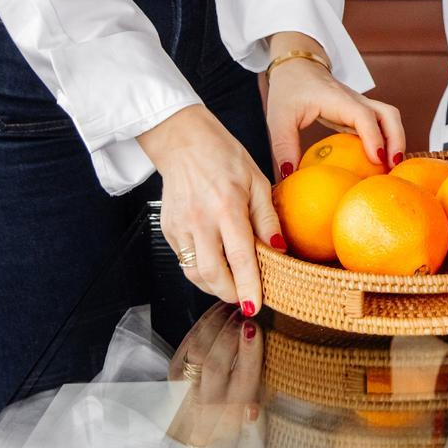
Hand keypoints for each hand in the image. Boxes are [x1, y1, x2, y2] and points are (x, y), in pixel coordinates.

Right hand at [138, 105, 281, 313]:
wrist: (184, 143)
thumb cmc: (224, 157)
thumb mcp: (257, 181)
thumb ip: (267, 217)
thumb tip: (279, 249)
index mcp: (227, 207)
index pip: (239, 257)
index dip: (248, 285)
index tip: (255, 304)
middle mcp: (200, 220)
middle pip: (212, 274)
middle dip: (230, 294)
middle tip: (245, 298)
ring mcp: (180, 226)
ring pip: (194, 273)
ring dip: (214, 287)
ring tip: (231, 285)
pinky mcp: (168, 230)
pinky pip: (183, 261)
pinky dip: (200, 270)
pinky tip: (214, 264)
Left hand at [167, 305, 263, 447]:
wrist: (190, 433)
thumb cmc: (230, 419)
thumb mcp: (251, 412)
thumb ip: (263, 388)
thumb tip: (274, 354)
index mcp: (231, 414)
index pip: (242, 380)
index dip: (248, 351)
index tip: (255, 328)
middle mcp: (206, 403)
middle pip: (216, 364)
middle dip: (231, 333)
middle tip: (245, 312)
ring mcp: (185, 388)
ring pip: (199, 350)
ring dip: (217, 324)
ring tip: (233, 308)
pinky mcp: (173, 373)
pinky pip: (188, 342)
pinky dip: (204, 323)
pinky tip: (219, 312)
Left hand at [264, 39, 407, 175]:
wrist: (297, 66)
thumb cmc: (289, 88)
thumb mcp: (279, 119)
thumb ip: (283, 146)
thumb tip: (288, 174)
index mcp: (337, 99)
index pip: (364, 115)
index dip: (373, 137)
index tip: (376, 159)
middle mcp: (355, 101)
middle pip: (389, 114)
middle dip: (396, 139)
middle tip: (392, 167)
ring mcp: (360, 105)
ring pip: (389, 117)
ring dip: (395, 140)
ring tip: (390, 167)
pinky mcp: (359, 112)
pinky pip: (380, 124)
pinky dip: (386, 140)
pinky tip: (379, 160)